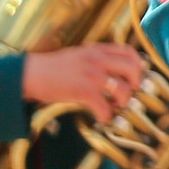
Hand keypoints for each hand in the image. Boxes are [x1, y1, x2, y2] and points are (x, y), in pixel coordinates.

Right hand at [21, 43, 148, 122]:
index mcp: (97, 50)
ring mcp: (92, 75)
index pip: (129, 52)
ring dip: (123, 100)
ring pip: (123, 88)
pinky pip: (104, 106)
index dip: (139, 64)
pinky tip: (102, 118)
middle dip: (136, 83)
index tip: (136, 75)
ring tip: (116, 106)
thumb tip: (114, 69)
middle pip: (132, 68)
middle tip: (130, 92)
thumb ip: (97, 58)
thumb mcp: (79, 54)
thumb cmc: (53, 68)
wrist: (29, 74)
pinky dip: (106, 115)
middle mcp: (98, 60)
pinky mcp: (83, 91)